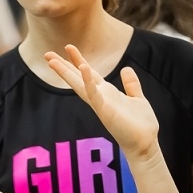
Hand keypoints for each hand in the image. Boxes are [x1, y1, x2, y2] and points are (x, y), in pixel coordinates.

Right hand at [43, 47, 161, 161]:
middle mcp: (100, 97)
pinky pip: (94, 94)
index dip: (78, 60)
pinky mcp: (105, 111)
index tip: (68, 47)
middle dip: (62, 66)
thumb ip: (131, 84)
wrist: (145, 144)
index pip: (88, 74)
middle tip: (47, 54)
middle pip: (77, 78)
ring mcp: (100, 104)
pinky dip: (88, 81)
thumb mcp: (137, 98)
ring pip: (79, 85)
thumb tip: (125, 69)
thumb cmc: (141, 125)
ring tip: (52, 61)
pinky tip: (82, 68)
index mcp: (106, 93)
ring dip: (66, 72)